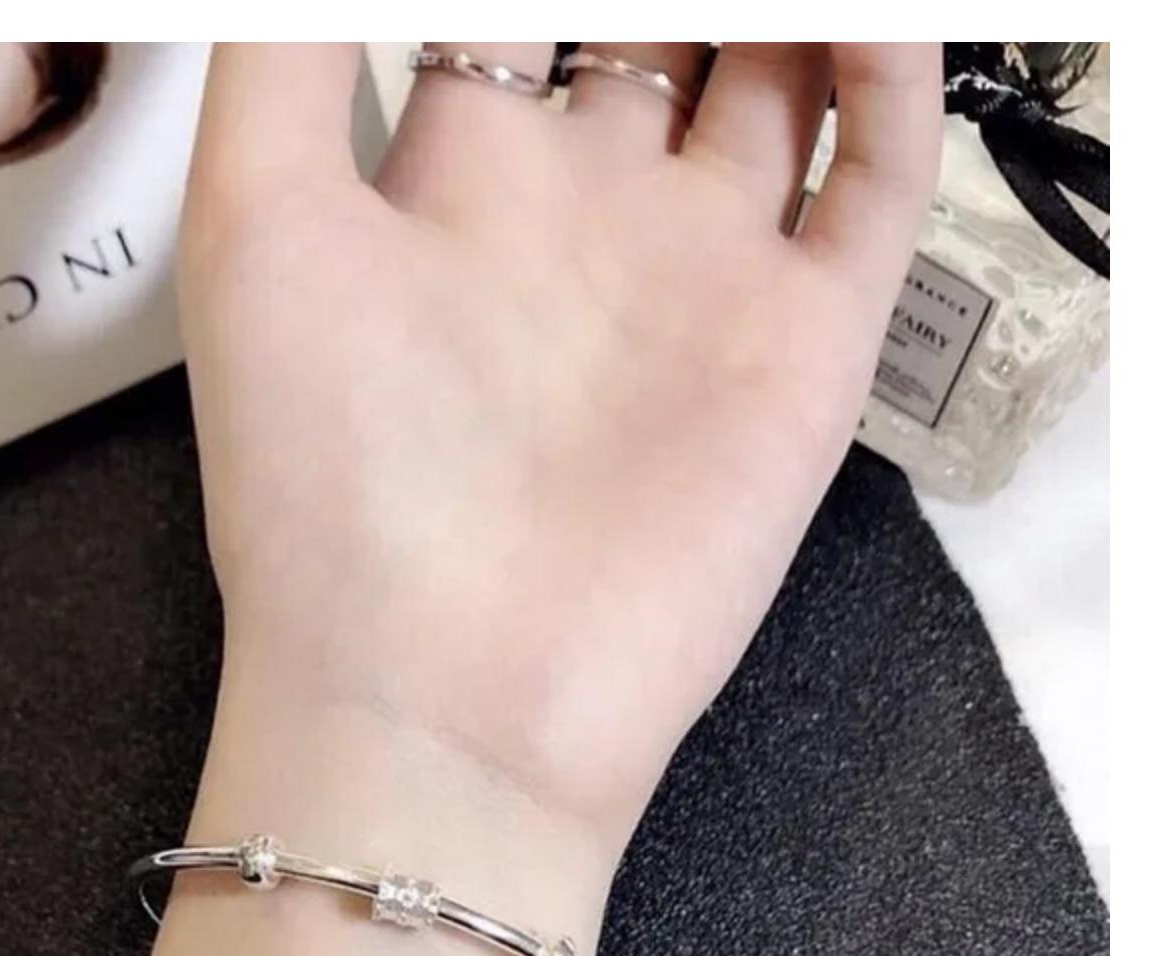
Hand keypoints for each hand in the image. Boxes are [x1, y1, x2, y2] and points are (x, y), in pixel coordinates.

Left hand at [180, 42, 940, 840]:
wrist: (448, 695)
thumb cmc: (325, 481)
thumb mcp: (254, 228)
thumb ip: (285, 57)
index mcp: (456, 185)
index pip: (505, 18)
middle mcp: (583, 222)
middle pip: (653, 35)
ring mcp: (699, 280)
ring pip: (774, 86)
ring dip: (783, 12)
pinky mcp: (802, 348)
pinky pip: (878, 178)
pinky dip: (894, 76)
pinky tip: (869, 15)